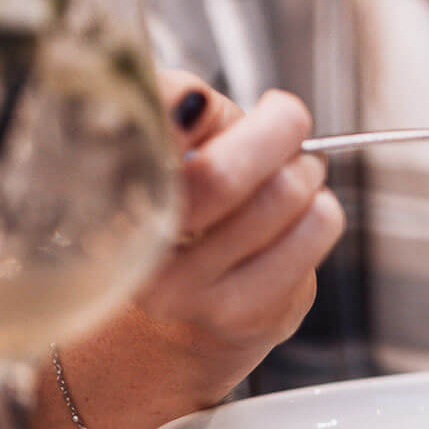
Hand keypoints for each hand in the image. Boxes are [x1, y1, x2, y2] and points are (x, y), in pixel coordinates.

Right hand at [26, 73, 344, 428]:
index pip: (137, 141)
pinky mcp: (245, 312)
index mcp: (107, 194)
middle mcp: (137, 249)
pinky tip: (296, 221)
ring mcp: (187, 290)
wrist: (179, 328)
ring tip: (290, 178)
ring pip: (283, 194)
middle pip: (223, 175)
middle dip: (276, 131)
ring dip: (306, 171)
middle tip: (282, 125)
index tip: (202, 106)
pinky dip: (321, 209)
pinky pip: (316, 228)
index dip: (175, 109)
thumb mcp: (176, 152)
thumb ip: (182, 112)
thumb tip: (190, 101)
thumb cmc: (190, 216)